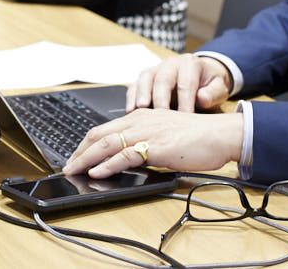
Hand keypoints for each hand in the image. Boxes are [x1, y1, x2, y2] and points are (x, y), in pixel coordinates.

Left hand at [63, 108, 243, 178]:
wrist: (220, 135)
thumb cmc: (198, 137)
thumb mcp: (165, 136)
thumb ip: (146, 143)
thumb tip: (127, 160)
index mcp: (141, 117)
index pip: (105, 128)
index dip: (86, 143)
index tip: (76, 155)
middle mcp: (140, 120)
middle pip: (100, 134)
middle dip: (80, 151)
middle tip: (67, 165)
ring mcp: (147, 132)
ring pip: (107, 143)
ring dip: (86, 158)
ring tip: (74, 169)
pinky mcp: (155, 146)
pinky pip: (125, 154)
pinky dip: (108, 164)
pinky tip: (97, 171)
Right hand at [128, 54, 234, 113]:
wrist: (202, 76)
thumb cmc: (209, 85)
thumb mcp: (218, 88)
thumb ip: (213, 93)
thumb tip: (201, 98)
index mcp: (190, 63)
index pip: (186, 83)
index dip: (185, 101)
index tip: (185, 118)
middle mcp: (171, 63)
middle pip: (163, 79)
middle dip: (161, 99)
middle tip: (161, 117)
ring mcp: (156, 69)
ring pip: (145, 79)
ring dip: (142, 95)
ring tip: (140, 110)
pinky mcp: (145, 78)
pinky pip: (135, 85)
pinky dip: (132, 97)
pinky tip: (130, 111)